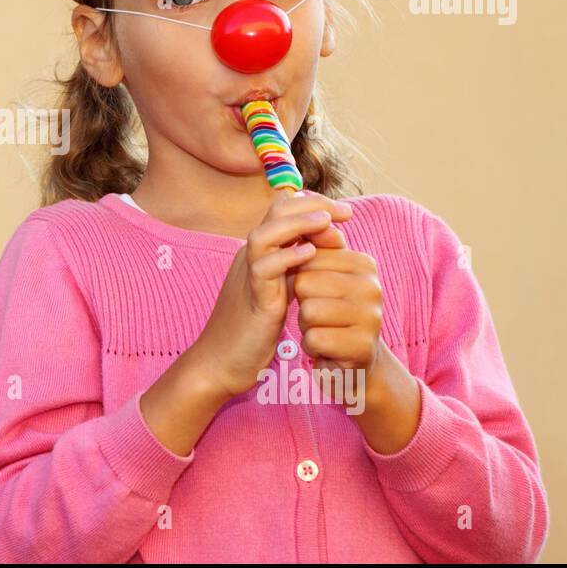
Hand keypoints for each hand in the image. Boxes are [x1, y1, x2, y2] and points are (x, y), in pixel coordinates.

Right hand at [192, 190, 353, 399]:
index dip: (313, 204)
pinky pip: (264, 269)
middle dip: (313, 205)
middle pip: (275, 211)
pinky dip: (287, 257)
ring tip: (326, 222)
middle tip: (346, 212)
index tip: (344, 213)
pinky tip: (310, 254)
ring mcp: (248, 276)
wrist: (220, 362)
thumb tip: (326, 244)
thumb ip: (297, 267)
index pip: (284, 210)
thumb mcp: (279, 291)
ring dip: (298, 223)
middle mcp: (250, 257)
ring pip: (265, 234)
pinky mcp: (252, 299)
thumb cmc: (252, 329)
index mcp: (259, 252)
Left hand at [293, 246, 384, 390]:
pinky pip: (314, 339)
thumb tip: (306, 207)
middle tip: (321, 316)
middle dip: (302, 303)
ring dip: (306, 326)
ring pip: (308, 311)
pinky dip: (312, 347)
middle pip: (304, 284)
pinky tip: (327, 349)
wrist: (354, 363)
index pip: (307, 258)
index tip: (318, 293)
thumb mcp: (324, 277)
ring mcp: (371, 317)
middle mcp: (372, 286)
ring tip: (325, 330)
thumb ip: (316, 247)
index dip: (300, 279)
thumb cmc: (332, 315)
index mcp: (364, 264)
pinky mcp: (363, 347)